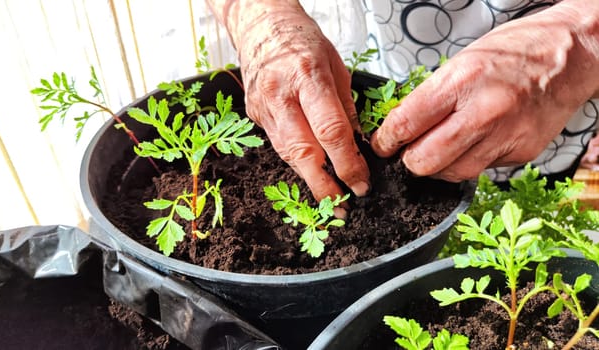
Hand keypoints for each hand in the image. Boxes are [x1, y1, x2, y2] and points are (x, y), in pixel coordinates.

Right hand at [207, 0, 369, 211]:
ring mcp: (263, 107)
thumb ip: (345, 107)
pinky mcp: (255, 116)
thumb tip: (357, 144)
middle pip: (303, 152)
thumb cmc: (301, 40)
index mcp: (307, 76)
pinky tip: (312, 173)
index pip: (330, 130)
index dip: (347, 162)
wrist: (260, 27)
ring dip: (310, 180)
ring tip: (330, 198)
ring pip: (288, 154)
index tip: (361, 182)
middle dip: (325, 184)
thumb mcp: (336, 65)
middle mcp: (281, 95)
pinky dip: (298, 162)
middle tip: (341, 206)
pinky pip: (279, 145)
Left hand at [371, 0, 598, 181]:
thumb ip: (430, 98)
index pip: (406, 124)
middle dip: (409, 161)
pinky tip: (475, 143)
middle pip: (424, 161)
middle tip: (408, 152)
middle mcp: (484, 111)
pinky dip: (470, 161)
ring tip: (441, 148)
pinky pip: (481, 170)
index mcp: (462, 81)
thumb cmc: (513, 54)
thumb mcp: (461, 62)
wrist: (569, 56)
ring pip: (451, 174)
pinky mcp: (521, 152)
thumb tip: (401, 128)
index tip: (382, 145)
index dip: (386, 141)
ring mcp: (505, 135)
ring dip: (438, 167)